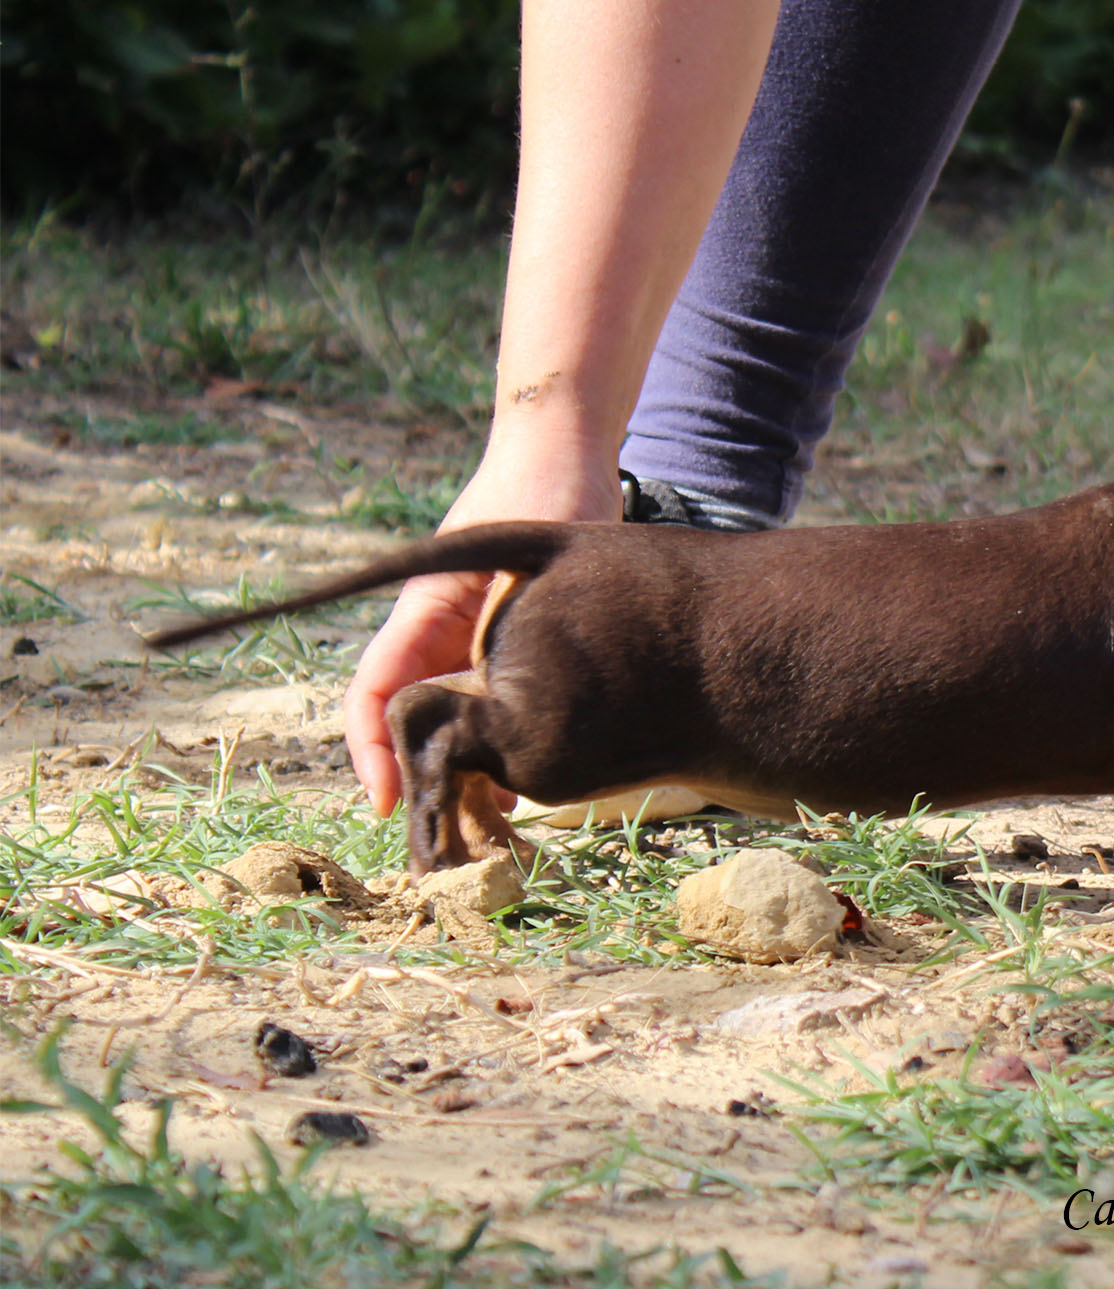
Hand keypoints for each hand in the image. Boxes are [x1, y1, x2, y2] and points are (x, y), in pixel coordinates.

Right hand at [341, 429, 621, 813]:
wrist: (568, 455)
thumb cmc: (536, 490)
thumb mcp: (508, 558)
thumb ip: (492, 619)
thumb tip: (485, 695)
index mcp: (422, 611)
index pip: (375, 692)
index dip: (371, 750)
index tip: (387, 800)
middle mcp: (440, 631)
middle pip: (410, 718)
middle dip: (419, 775)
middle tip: (441, 833)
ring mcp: (474, 638)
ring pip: (452, 720)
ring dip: (460, 769)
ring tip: (481, 827)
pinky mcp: (513, 643)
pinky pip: (496, 707)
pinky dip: (501, 746)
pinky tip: (526, 786)